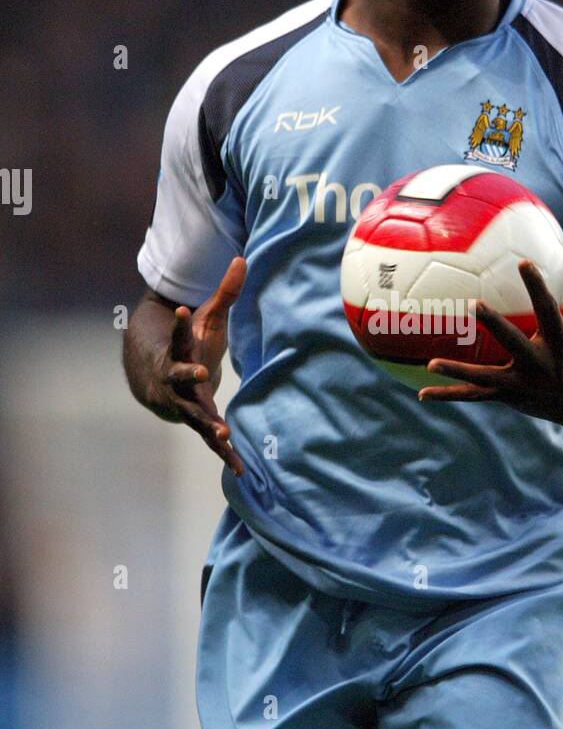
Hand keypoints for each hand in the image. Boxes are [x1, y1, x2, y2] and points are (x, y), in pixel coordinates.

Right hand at [152, 257, 246, 475]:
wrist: (154, 378)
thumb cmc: (188, 344)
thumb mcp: (207, 318)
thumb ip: (226, 292)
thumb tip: (242, 258)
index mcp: (179, 350)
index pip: (178, 334)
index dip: (180, 324)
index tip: (182, 312)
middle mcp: (176, 379)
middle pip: (181, 376)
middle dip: (189, 373)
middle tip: (202, 370)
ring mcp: (183, 403)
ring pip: (195, 414)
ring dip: (208, 424)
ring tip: (223, 434)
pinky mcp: (195, 421)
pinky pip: (209, 439)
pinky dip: (225, 454)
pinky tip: (242, 470)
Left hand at [418, 249, 562, 430]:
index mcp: (560, 343)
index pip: (548, 310)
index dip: (537, 287)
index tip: (523, 262)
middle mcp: (539, 365)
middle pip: (514, 343)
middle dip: (496, 324)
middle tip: (474, 303)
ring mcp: (521, 384)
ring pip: (486, 378)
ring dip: (459, 372)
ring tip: (431, 363)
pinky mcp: (507, 397)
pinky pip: (474, 397)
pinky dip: (449, 395)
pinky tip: (422, 393)